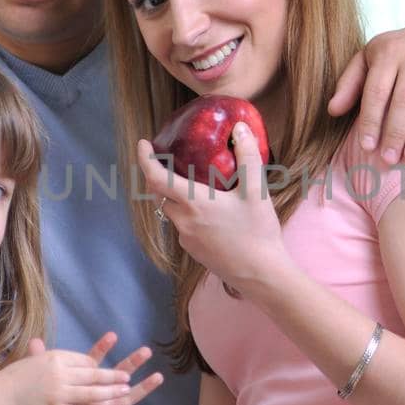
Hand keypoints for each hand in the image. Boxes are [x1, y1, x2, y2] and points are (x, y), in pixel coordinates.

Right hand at [0, 335, 131, 404]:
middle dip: (112, 376)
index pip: (85, 360)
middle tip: (127, 377)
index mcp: (57, 358)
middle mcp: (59, 374)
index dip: (98, 366)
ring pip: (89, 393)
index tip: (107, 370)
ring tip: (124, 391)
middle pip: (92, 375)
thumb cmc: (19, 375)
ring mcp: (56, 393)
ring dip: (109, 392)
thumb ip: (63, 359)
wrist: (1, 394)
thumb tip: (80, 357)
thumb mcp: (39, 359)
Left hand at [32, 337, 164, 404]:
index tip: (112, 335)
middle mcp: (103, 394)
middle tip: (146, 350)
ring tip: (158, 377)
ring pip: (128, 398)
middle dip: (132, 362)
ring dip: (144, 388)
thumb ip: (44, 365)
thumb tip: (33, 342)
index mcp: (89, 382)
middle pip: (118, 375)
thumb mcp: (50, 386)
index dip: (102, 350)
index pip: (95, 362)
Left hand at [138, 122, 287, 289]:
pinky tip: (208, 211)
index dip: (145, 159)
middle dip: (158, 176)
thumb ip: (247, 157)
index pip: (156, 178)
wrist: (261, 275)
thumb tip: (240, 129)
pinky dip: (186, 213)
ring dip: (173, 196)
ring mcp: (186, 239)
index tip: (143, 144)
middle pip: (159, 194)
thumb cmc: (258, 232)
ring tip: (191, 184)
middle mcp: (183, 221)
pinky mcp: (194, 251)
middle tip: (168, 161)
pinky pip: (182, 226)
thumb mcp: (256, 191)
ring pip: (171, 211)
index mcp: (194, 203)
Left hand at [326, 18, 404, 163]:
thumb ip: (350, 83)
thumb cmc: (399, 52)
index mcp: (389, 52)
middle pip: (404, 99)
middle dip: (394, 132)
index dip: (370, 120)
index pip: (376, 91)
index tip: (366, 147)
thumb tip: (332, 110)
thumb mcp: (369, 58)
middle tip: (387, 160)